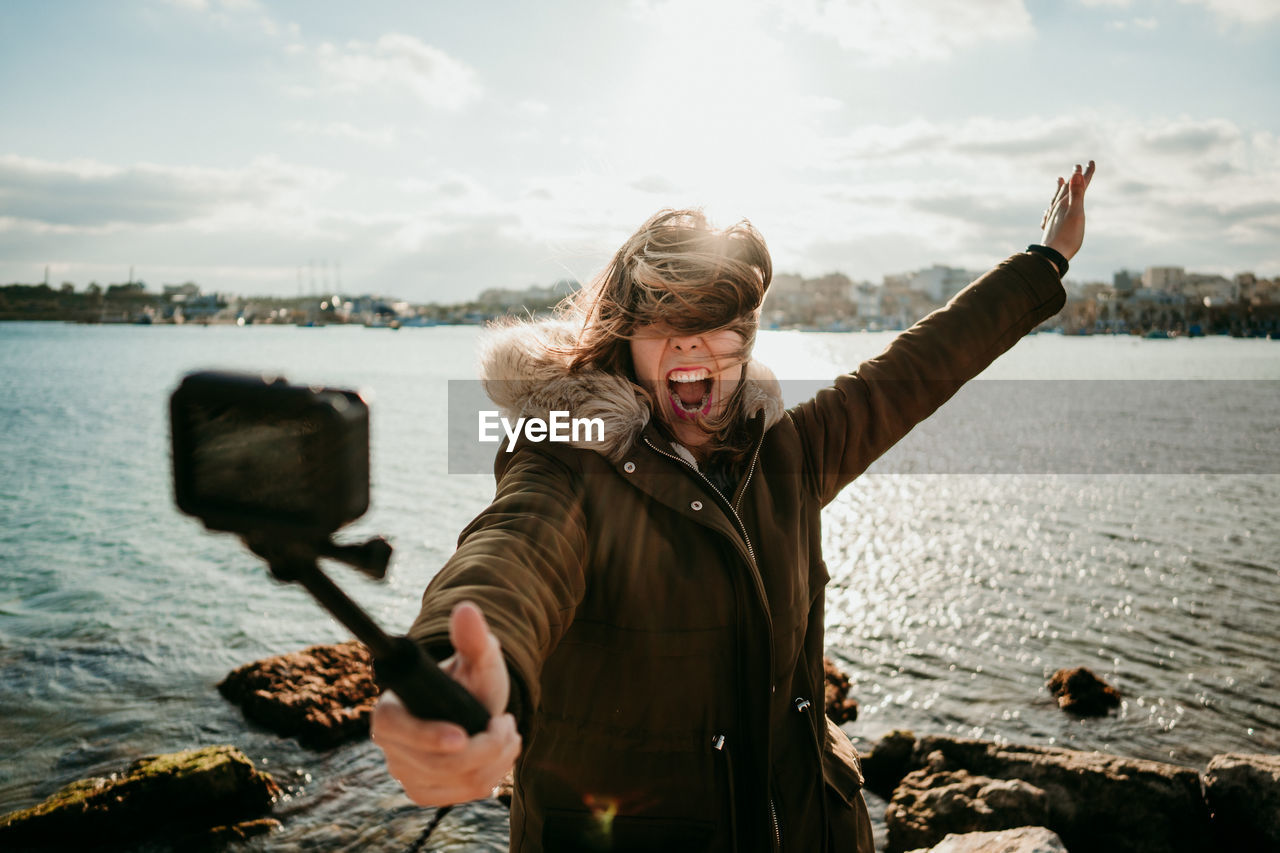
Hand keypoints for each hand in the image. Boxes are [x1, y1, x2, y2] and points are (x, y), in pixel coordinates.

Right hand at [371, 602, 520, 804]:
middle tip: (508, 723)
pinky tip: (498, 758)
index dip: (429, 736)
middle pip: (440, 763)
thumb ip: (472, 637)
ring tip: (509, 735)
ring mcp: (406, 774)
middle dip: (486, 746)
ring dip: (496, 760)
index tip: (462, 736)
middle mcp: (391, 747)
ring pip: (458, 781)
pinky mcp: (425, 792)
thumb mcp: (475, 658)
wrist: (468, 707)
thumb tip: (467, 610)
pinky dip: (491, 777)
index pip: (398, 731)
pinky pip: (463, 795)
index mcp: (390, 710)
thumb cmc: (468, 680)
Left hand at [1038, 160, 1094, 261]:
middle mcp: (1057, 208)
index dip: (1085, 174)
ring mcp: (1052, 217)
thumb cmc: (1067, 237)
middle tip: (1077, 167)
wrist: (1051, 256)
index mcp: (1065, 203)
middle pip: (1067, 189)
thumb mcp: (1075, 213)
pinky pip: (1051, 212)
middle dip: (1074, 178)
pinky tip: (1049, 209)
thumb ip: (1076, 194)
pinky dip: (1053, 205)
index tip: (1090, 162)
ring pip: (1056, 199)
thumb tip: (1075, 174)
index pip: (1077, 184)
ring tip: (1060, 180)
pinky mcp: (1050, 227)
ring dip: (1060, 188)